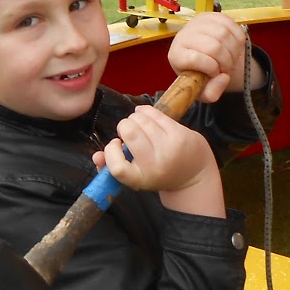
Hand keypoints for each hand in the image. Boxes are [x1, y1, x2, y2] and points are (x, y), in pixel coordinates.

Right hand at [95, 105, 217, 200]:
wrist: (194, 173)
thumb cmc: (157, 171)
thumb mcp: (136, 175)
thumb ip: (112, 167)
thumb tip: (96, 156)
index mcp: (141, 179)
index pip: (117, 167)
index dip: (111, 150)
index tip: (116, 143)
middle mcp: (155, 166)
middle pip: (130, 134)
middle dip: (124, 125)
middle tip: (128, 129)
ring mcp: (169, 149)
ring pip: (142, 121)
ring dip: (135, 117)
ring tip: (138, 122)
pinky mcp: (180, 135)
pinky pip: (156, 115)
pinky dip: (146, 111)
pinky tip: (146, 114)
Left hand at [167, 11, 251, 100]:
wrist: (205, 57)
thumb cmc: (201, 75)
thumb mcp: (203, 91)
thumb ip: (211, 93)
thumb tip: (223, 78)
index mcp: (176, 55)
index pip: (195, 58)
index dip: (211, 69)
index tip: (215, 74)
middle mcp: (183, 35)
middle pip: (213, 47)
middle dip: (226, 61)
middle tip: (226, 68)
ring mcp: (197, 23)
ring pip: (224, 34)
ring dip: (233, 51)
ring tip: (230, 59)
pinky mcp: (211, 15)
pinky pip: (231, 24)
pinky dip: (238, 39)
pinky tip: (234, 47)